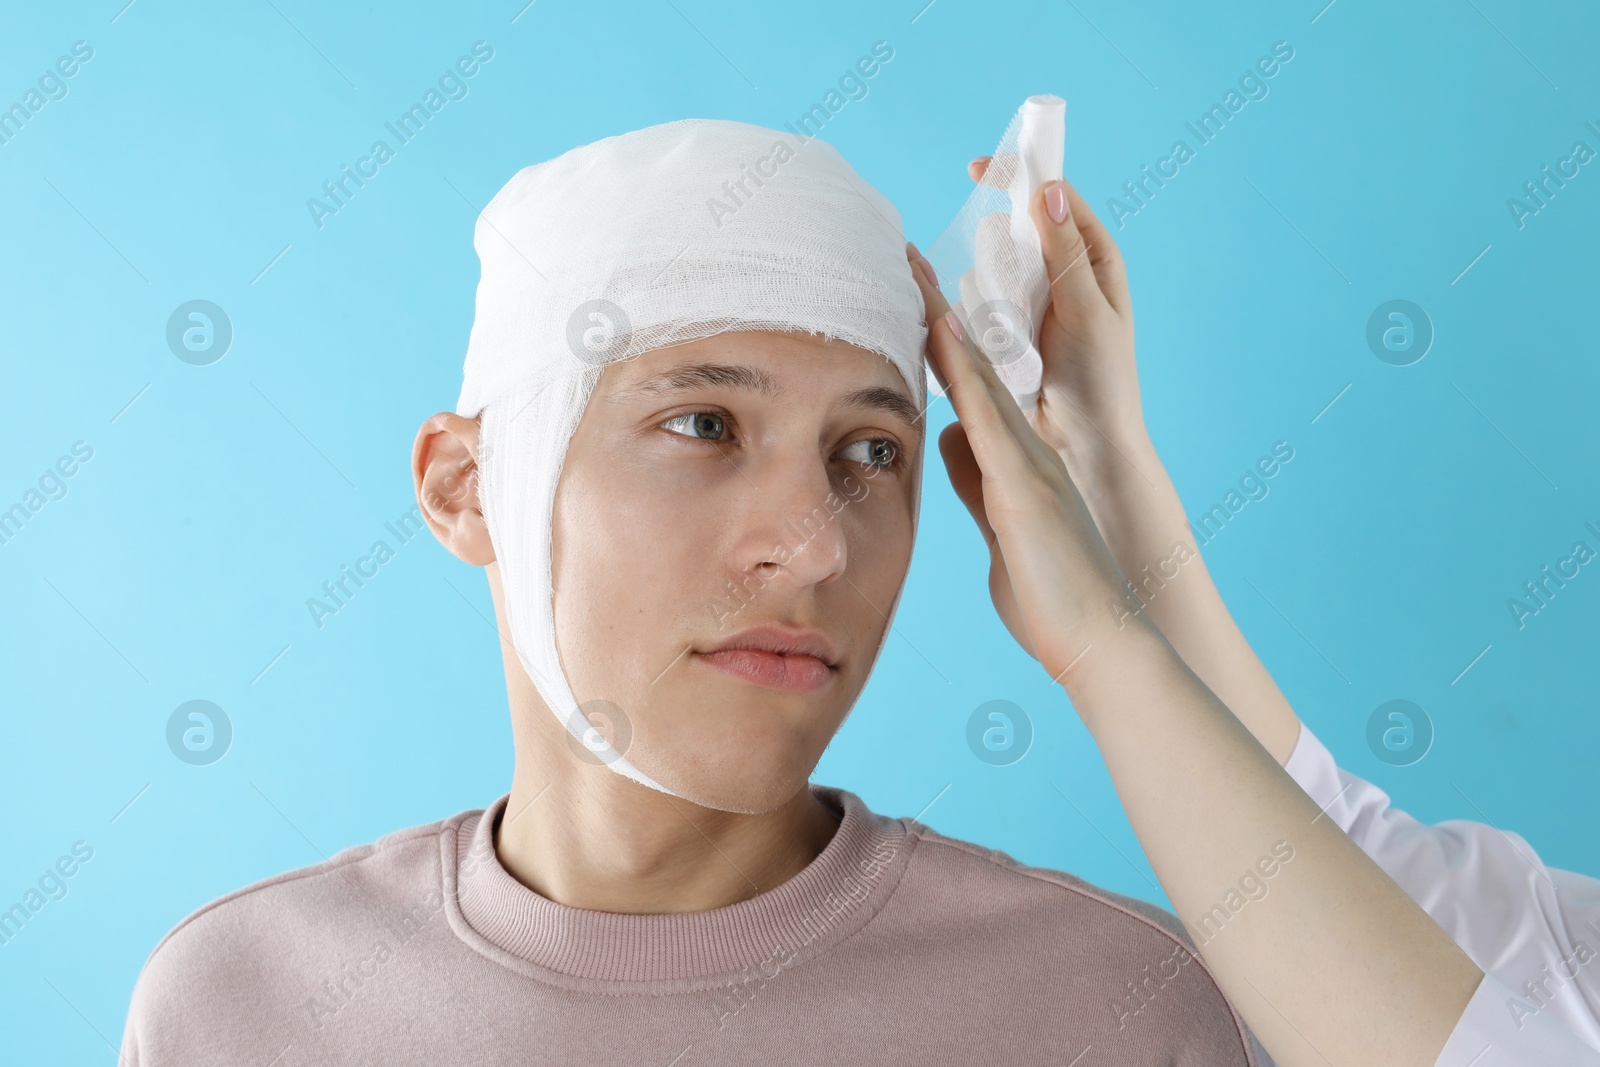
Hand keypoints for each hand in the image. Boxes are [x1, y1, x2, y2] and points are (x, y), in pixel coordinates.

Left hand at [906, 243, 1147, 681]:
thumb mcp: (1001, 533)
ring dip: (944, 321)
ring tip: (911, 267)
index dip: (939, 343)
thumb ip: (976, 485)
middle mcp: (1025, 451)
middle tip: (903, 256)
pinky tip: (941, 330)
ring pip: (979, 376)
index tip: (910, 298)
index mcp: (1016, 465)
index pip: (968, 390)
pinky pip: (987, 414)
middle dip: (937, 310)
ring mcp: (1028, 464)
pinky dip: (964, 369)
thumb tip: (948, 443)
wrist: (1105, 645)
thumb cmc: (1054, 602)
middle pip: (973, 366)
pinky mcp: (1025, 487)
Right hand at [967, 158, 1145, 479]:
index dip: (1020, 177)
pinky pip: (976, 302)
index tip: (980, 169)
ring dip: (992, 290)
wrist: (1081, 446)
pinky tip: (994, 341)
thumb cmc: (1100, 380)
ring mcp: (1029, 299)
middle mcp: (1060, 272)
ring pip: (989, 266)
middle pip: (1014, 231)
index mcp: (1093, 257)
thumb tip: (1048, 192)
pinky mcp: (1003, 327)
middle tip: (1020, 299)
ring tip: (1017, 335)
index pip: (1054, 199)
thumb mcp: (1088, 312)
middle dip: (1003, 252)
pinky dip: (976, 313)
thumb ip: (1066, 254)